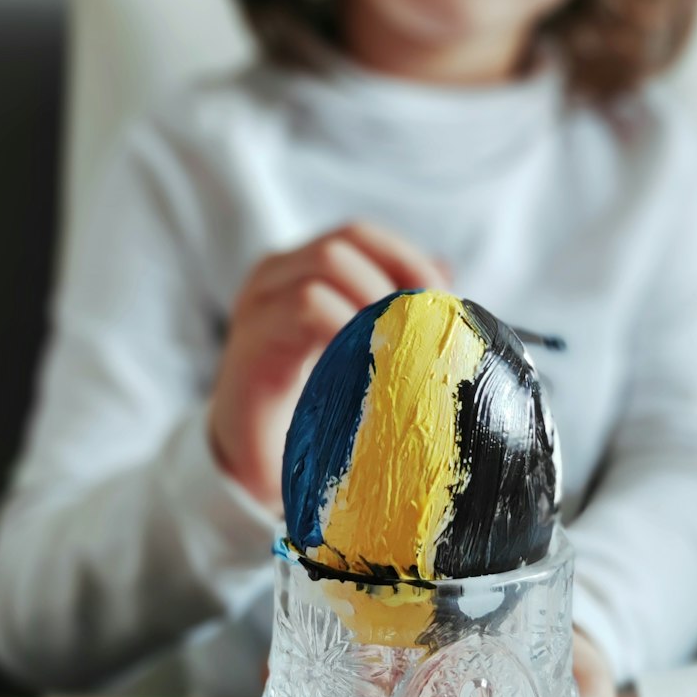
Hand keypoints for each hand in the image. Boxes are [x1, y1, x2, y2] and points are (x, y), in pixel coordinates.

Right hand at [208, 221, 449, 510]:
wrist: (253, 461)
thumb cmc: (311, 404)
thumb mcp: (358, 352)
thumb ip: (393, 312)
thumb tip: (445, 274)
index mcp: (301, 272)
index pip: (358, 236)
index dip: (403, 256)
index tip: (442, 297)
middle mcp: (275, 277)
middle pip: (342, 243)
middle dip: (393, 278)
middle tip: (423, 326)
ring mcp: (258, 304)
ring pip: (325, 264)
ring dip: (374, 300)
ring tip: (399, 343)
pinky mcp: (251, 339)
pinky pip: (305, 307)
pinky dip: (348, 324)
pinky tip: (368, 361)